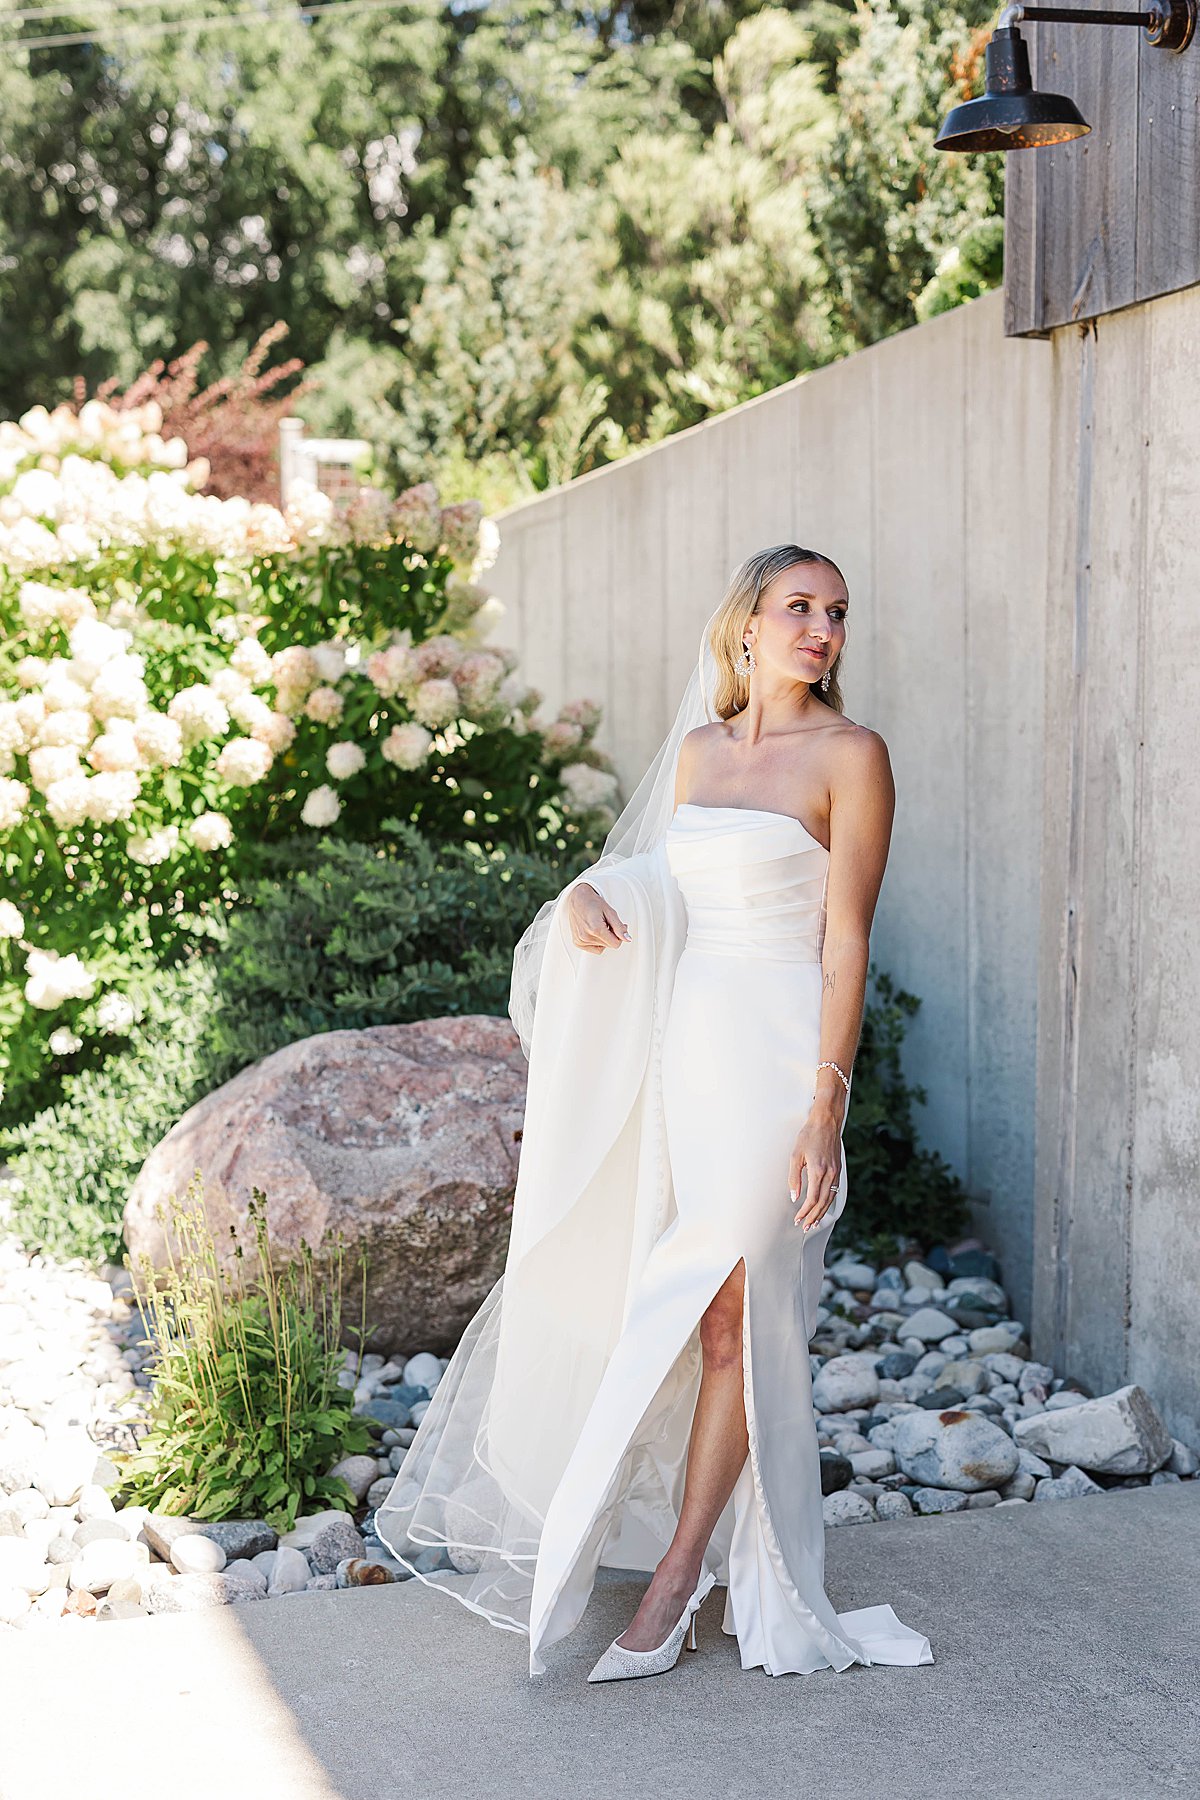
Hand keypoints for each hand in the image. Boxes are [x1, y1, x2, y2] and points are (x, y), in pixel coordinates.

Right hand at [567, 882, 631, 954]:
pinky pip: (593, 949)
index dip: (620, 935)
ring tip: (599, 925)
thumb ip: (619, 927)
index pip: (616, 944)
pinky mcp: (577, 942)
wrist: (578, 899)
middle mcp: (586, 937)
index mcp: (595, 929)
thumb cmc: (593, 903)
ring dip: (604, 938)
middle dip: (612, 936)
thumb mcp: (610, 912)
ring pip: (602, 947)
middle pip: (609, 945)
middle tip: (608, 923)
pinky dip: (596, 942)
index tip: (618, 926)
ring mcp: (580, 941)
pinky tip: (594, 931)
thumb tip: (628, 939)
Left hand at [789, 1113, 841, 1231]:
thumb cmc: (809, 1135)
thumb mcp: (795, 1155)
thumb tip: (794, 1196)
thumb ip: (794, 1178)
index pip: (811, 1199)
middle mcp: (830, 1174)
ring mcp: (836, 1172)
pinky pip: (834, 1191)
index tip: (797, 1219)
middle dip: (813, 1217)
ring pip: (830, 1199)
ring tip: (814, 1222)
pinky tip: (823, 1207)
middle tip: (805, 1227)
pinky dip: (828, 1202)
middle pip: (822, 1203)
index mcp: (818, 1171)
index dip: (804, 1212)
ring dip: (822, 1213)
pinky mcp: (838, 1169)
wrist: (826, 1122)